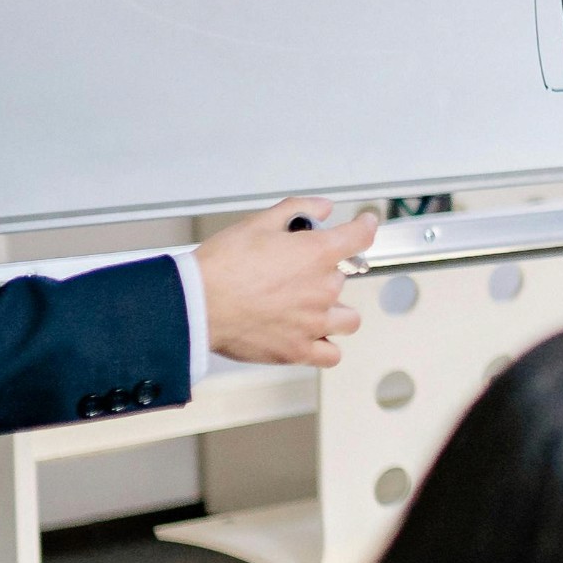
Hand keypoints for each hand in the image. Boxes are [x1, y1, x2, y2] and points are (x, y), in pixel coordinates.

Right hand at [199, 198, 377, 368]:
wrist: (196, 304)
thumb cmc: (221, 266)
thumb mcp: (258, 223)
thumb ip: (297, 209)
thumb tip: (322, 207)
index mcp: (316, 255)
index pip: (359, 237)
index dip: (365, 227)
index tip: (366, 225)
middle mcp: (322, 290)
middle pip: (343, 279)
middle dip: (324, 273)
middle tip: (297, 272)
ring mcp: (313, 323)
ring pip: (348, 320)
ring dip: (336, 312)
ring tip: (314, 307)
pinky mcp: (297, 350)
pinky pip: (331, 355)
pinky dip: (326, 347)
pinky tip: (313, 338)